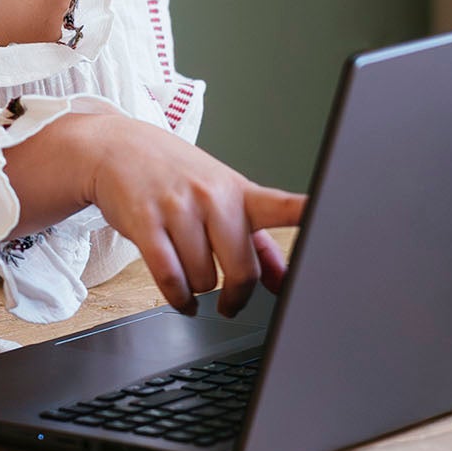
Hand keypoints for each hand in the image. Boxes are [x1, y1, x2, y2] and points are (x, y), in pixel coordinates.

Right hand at [11, 112, 303, 317]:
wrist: (115, 147)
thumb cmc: (173, 174)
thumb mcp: (220, 194)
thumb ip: (256, 241)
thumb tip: (282, 282)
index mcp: (239, 191)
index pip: (283, 207)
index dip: (311, 217)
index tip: (336, 225)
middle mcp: (212, 197)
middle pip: (241, 270)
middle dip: (236, 296)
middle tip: (232, 303)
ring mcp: (178, 208)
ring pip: (203, 279)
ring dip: (198, 290)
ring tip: (192, 276)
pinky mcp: (145, 222)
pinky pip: (170, 279)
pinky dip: (178, 298)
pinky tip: (181, 298)